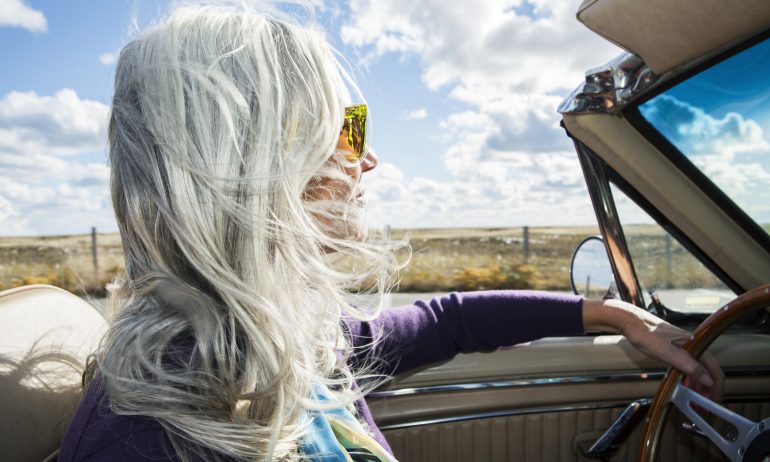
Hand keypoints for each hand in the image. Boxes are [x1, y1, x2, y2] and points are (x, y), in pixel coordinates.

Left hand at [583, 299, 723, 402]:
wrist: (631, 322)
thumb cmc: (647, 335)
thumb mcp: (668, 353)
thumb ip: (689, 366)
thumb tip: (708, 380)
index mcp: (696, 346)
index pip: (715, 370)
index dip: (717, 388)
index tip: (714, 403)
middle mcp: (694, 346)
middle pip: (709, 371)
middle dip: (709, 389)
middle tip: (705, 405)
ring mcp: (685, 348)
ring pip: (698, 369)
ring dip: (699, 385)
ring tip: (696, 399)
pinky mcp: (675, 349)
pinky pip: (688, 366)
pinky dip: (689, 378)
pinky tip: (684, 386)